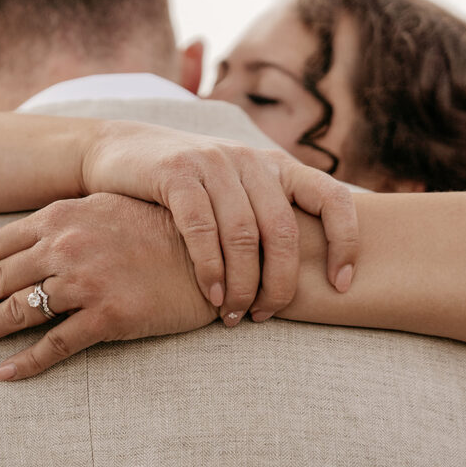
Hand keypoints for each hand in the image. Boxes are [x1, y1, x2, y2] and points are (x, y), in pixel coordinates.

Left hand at [0, 194, 217, 379]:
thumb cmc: (156, 228)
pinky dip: (27, 362)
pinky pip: (57, 344)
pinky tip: (2, 375)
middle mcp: (66, 246)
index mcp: (60, 217)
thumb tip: (16, 238)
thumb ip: (59, 223)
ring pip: (16, 311)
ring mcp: (86, 280)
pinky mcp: (110, 315)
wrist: (212, 250)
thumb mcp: (102, 210)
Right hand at [80, 121, 358, 320]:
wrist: (118, 150)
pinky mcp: (176, 172)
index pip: (333, 199)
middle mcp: (250, 159)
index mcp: (276, 165)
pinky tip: (210, 295)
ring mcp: (213, 162)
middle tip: (265, 316)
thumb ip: (266, 216)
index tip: (341, 285)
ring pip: (243, 235)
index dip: (346, 243)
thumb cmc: (184, 187)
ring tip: (233, 315)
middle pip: (283, 231)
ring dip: (242, 284)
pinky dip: (209, 268)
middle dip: (279, 283)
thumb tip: (311, 272)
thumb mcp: (234, 190)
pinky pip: (202, 228)